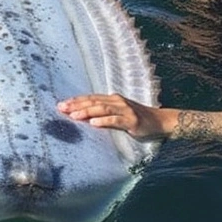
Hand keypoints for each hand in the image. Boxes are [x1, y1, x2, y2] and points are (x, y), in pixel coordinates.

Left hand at [58, 94, 177, 140]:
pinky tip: (94, 123)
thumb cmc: (138, 119)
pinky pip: (115, 120)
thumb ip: (104, 114)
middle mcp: (118, 102)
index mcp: (113, 99)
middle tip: (62, 108)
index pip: (91, 98)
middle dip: (77, 105)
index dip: (76, 100)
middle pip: (94, 101)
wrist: (159, 121)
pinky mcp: (132, 120)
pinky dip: (104, 121)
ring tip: (74, 115)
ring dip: (87, 111)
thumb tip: (85, 117)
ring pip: (103, 109)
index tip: (61, 104)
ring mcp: (125, 110)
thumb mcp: (119, 114)